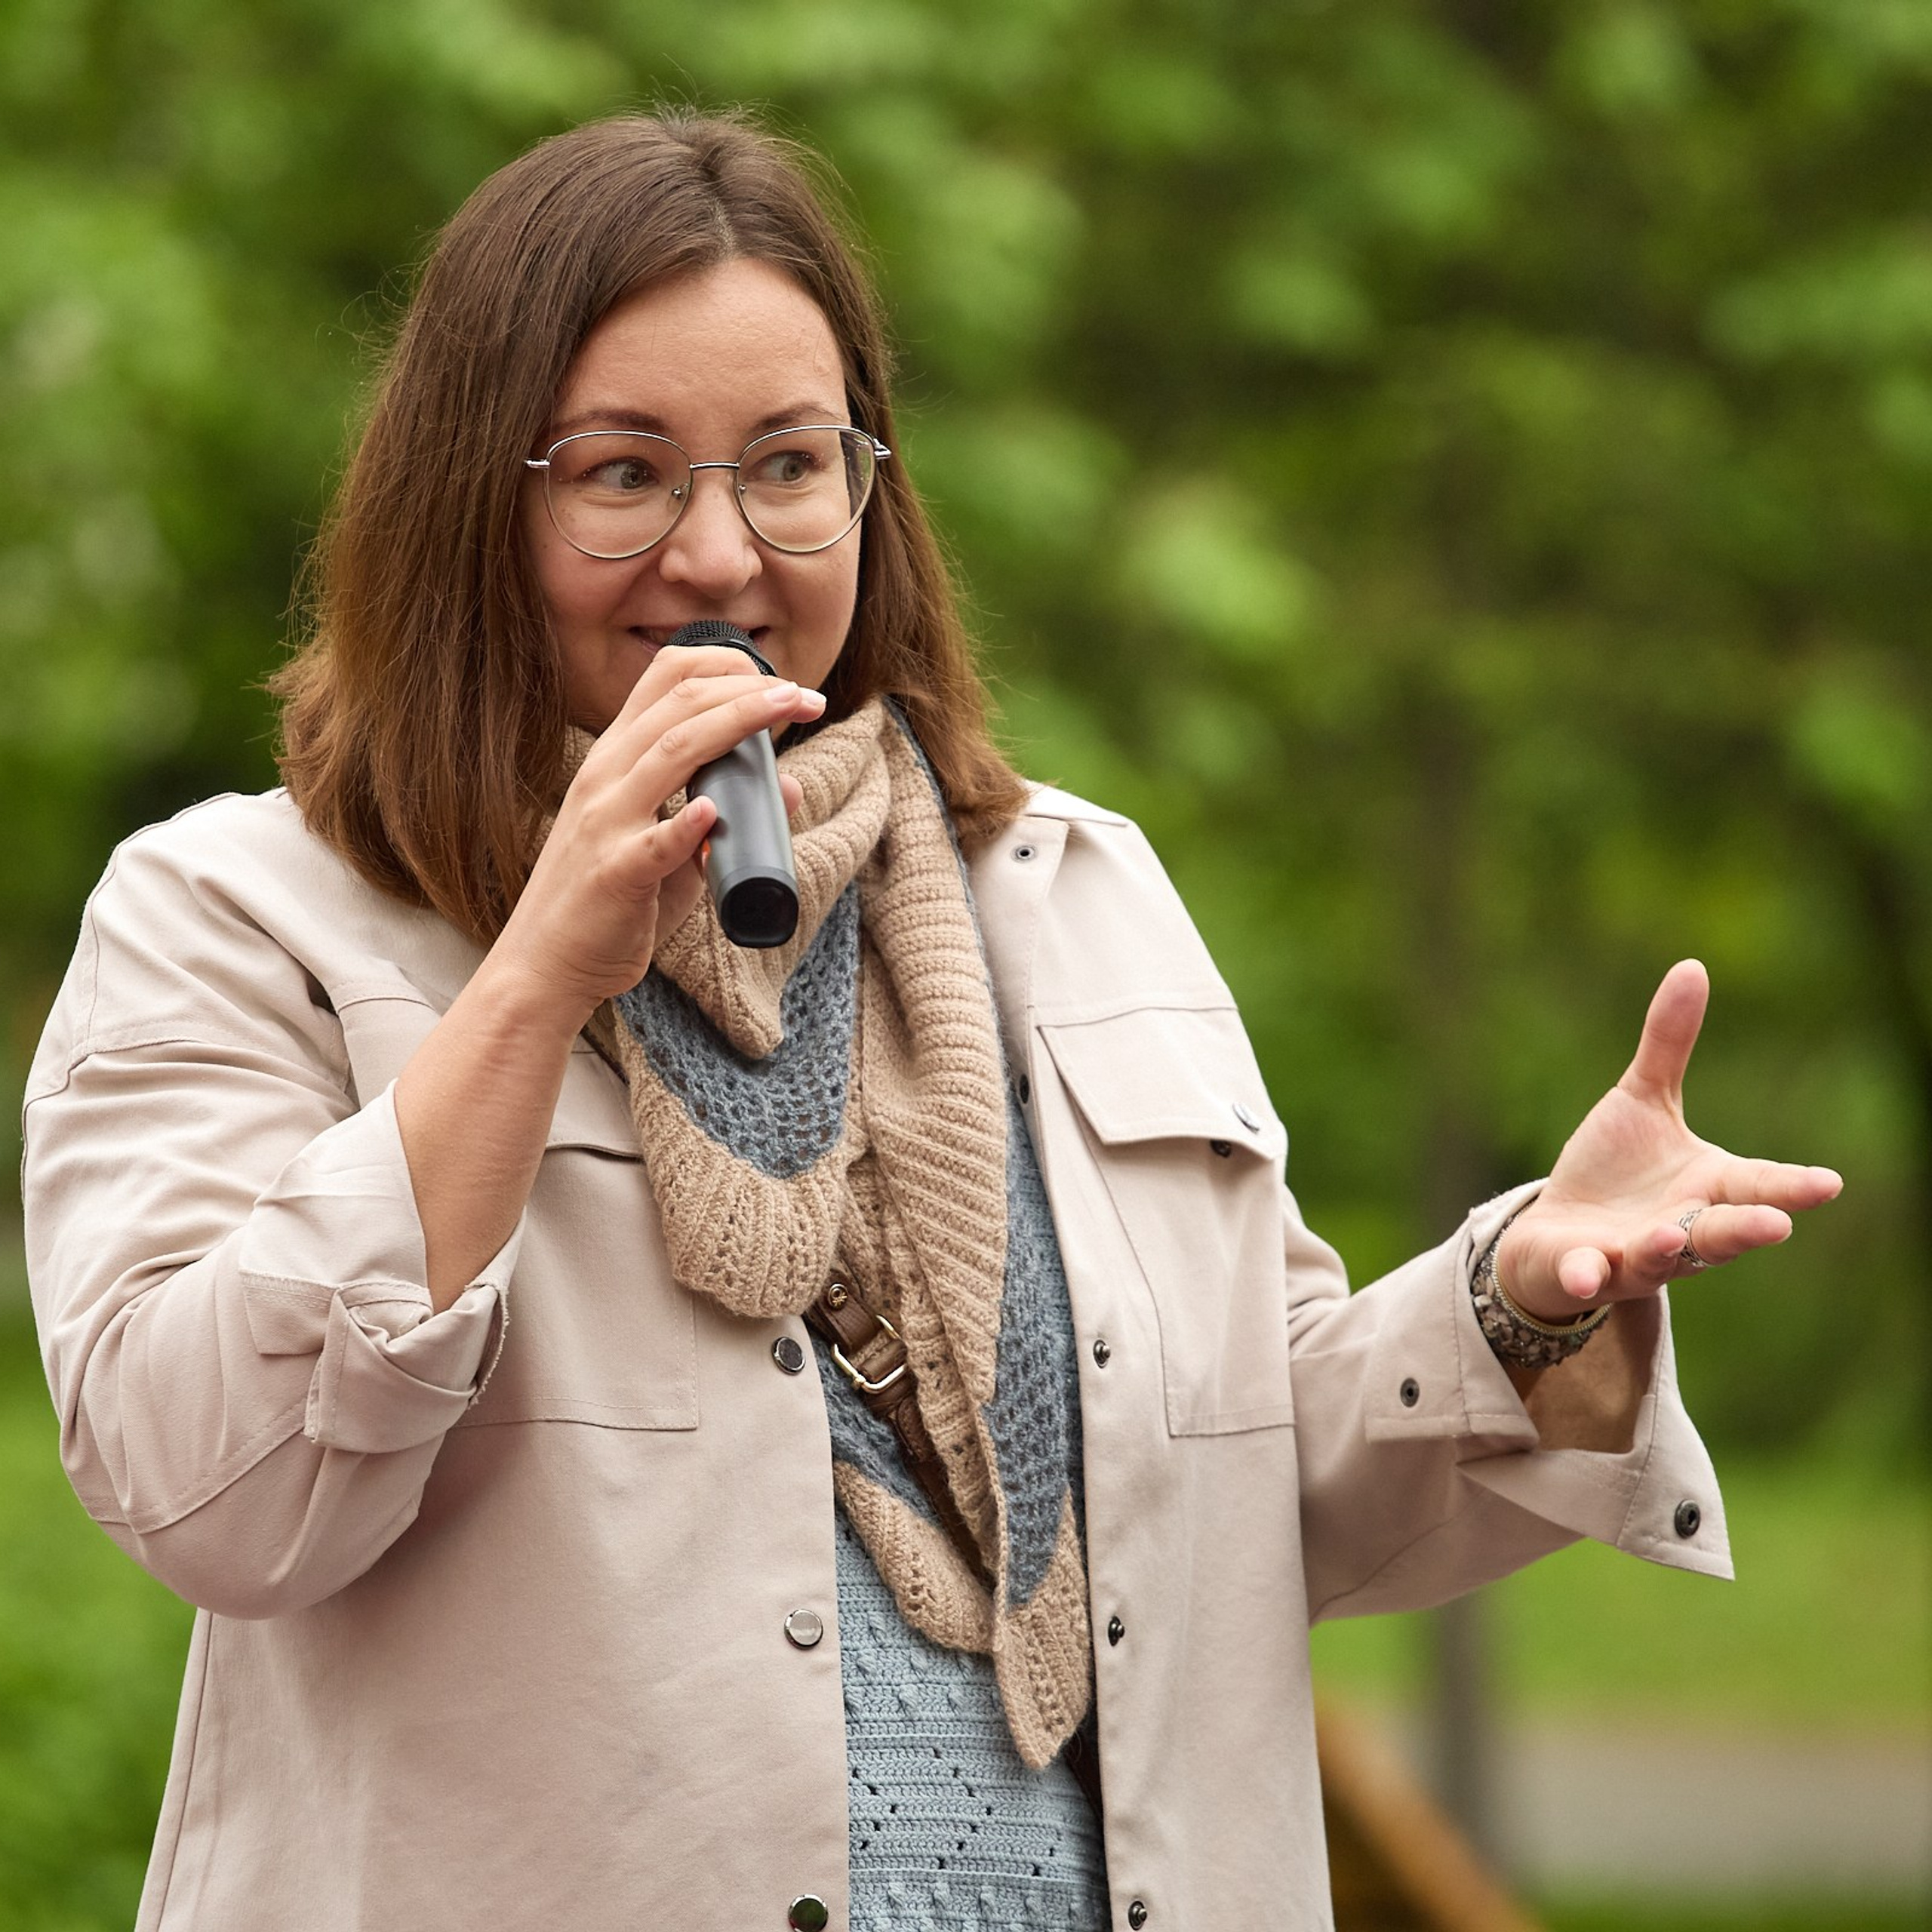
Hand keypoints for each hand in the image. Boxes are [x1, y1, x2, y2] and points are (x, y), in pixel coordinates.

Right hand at [493, 646, 821, 1029]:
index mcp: (616, 760)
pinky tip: (713, 812)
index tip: (783, 684)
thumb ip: (724, 815)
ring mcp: (604, 823)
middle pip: (679, 705)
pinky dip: (684, 826)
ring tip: (786, 709)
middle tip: (807, 697)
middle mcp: (606, 778)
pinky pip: (651, 844)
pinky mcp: (612, 874)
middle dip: (747, 690)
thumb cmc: (612, 904)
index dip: (726, 667)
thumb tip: (790, 786)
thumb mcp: (671, 849)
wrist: (544, 966)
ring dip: (735, 724)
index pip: (665, 680)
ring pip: (671, 752)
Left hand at [1496, 960, 1842, 1324]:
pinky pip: (1587, 1276)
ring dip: (1663, 1249)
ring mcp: (1635, 1256)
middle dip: (1744, 1230)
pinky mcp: (1587, 1270)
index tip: (1828, 1184)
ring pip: (1659, 1260)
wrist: (1556, 1232)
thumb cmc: (1614, 1168)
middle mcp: (1681, 1228)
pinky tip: (1582, 1273)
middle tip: (1776, 1226)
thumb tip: (1693, 966)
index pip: (1757, 1185)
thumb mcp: (1642, 1099)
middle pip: (1721, 1233)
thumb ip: (1670, 1044)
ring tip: (1667, 1236)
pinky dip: (1585, 1275)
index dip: (1791, 1186)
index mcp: (1706, 1186)